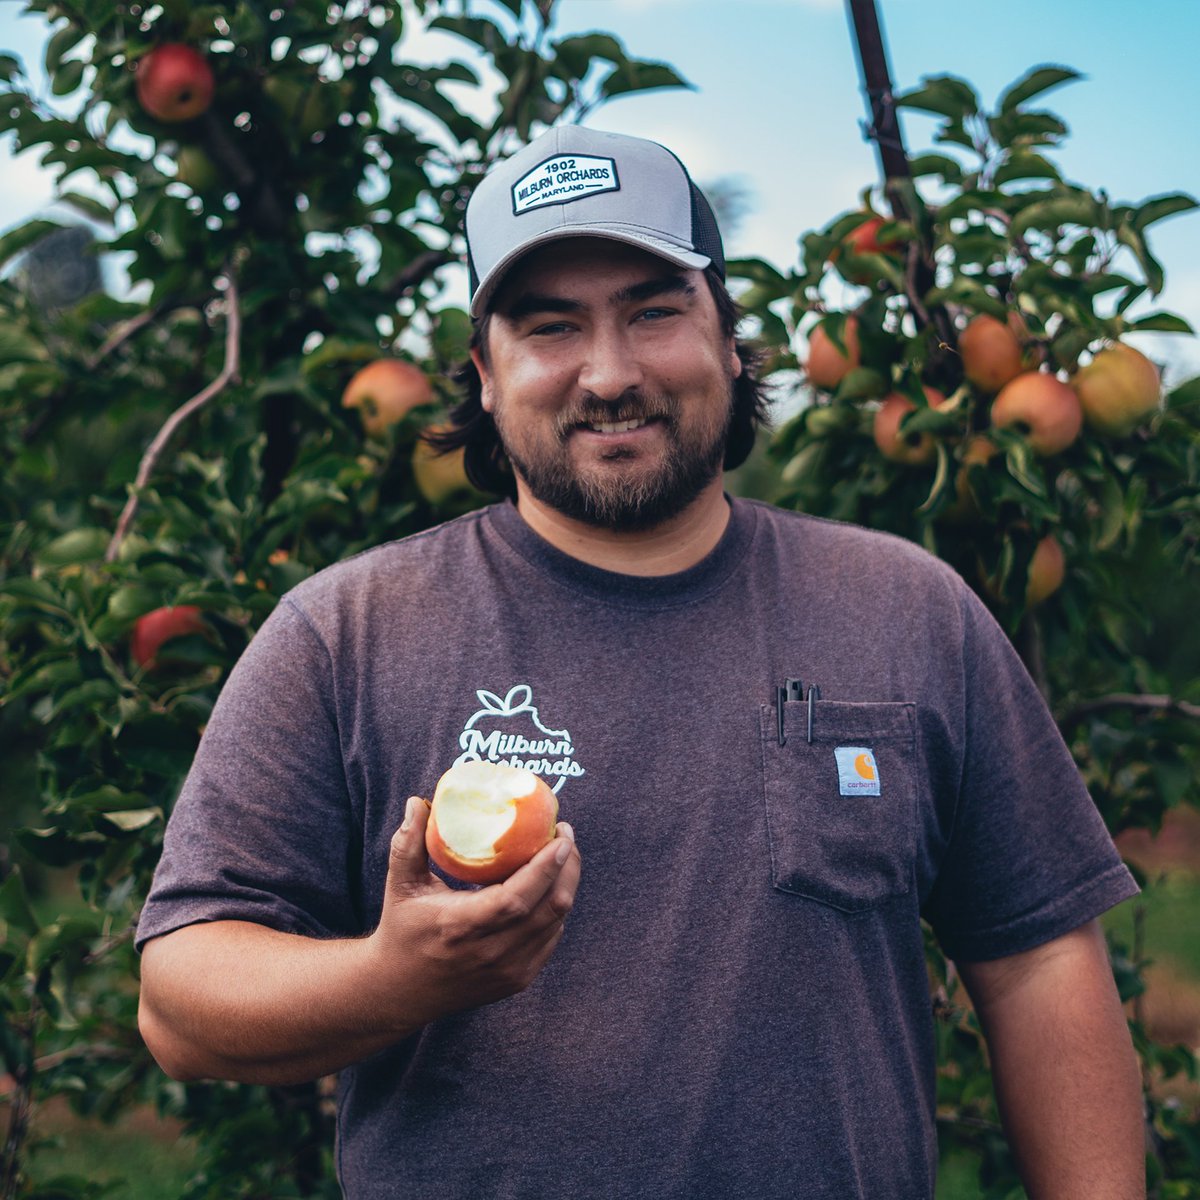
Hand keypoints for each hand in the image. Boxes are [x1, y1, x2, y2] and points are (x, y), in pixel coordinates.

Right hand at [366, 794, 579, 1029]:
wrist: (401, 992)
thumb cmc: (402, 930)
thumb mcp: (400, 886)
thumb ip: (408, 843)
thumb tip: (417, 802)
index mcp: (461, 926)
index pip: (517, 898)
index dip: (546, 866)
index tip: (560, 835)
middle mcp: (491, 953)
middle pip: (550, 907)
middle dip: (567, 866)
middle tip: (564, 835)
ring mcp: (509, 970)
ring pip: (557, 922)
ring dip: (565, 885)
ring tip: (560, 854)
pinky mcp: (518, 980)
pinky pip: (551, 938)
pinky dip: (556, 908)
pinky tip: (550, 885)